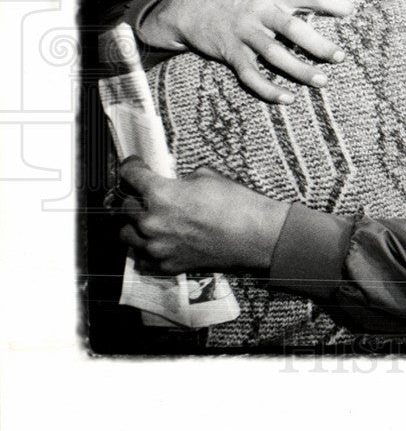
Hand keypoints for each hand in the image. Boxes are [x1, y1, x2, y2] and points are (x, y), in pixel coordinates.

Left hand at [117, 158, 289, 274]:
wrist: (255, 234)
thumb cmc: (236, 204)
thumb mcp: (207, 177)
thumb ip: (181, 181)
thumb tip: (175, 184)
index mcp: (160, 194)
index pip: (131, 175)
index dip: (131, 167)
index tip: (134, 166)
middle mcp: (153, 221)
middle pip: (125, 207)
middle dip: (136, 198)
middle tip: (148, 196)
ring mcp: (158, 246)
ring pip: (128, 235)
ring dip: (136, 226)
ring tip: (150, 221)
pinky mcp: (168, 264)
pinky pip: (144, 258)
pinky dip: (148, 249)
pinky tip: (159, 241)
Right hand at [138, 0, 353, 102]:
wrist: (193, 7)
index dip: (330, 2)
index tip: (350, 12)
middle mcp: (260, 13)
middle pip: (294, 29)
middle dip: (319, 44)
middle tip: (340, 56)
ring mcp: (245, 35)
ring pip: (275, 56)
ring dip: (300, 70)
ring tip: (322, 81)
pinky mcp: (232, 55)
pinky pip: (251, 76)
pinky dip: (268, 90)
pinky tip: (288, 99)